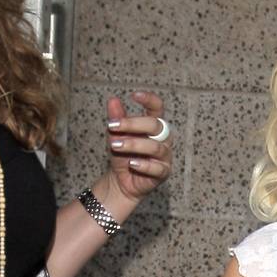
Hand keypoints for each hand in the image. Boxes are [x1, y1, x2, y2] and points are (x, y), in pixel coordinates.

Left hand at [102, 90, 172, 207]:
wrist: (121, 181)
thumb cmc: (122, 154)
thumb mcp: (116, 135)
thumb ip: (117, 119)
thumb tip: (112, 100)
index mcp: (154, 125)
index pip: (157, 108)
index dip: (149, 100)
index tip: (134, 95)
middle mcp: (163, 138)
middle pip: (155, 125)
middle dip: (132, 124)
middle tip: (112, 126)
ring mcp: (165, 156)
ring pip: (154, 147)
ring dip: (133, 145)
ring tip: (115, 145)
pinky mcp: (163, 172)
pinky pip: (157, 168)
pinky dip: (143, 165)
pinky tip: (131, 163)